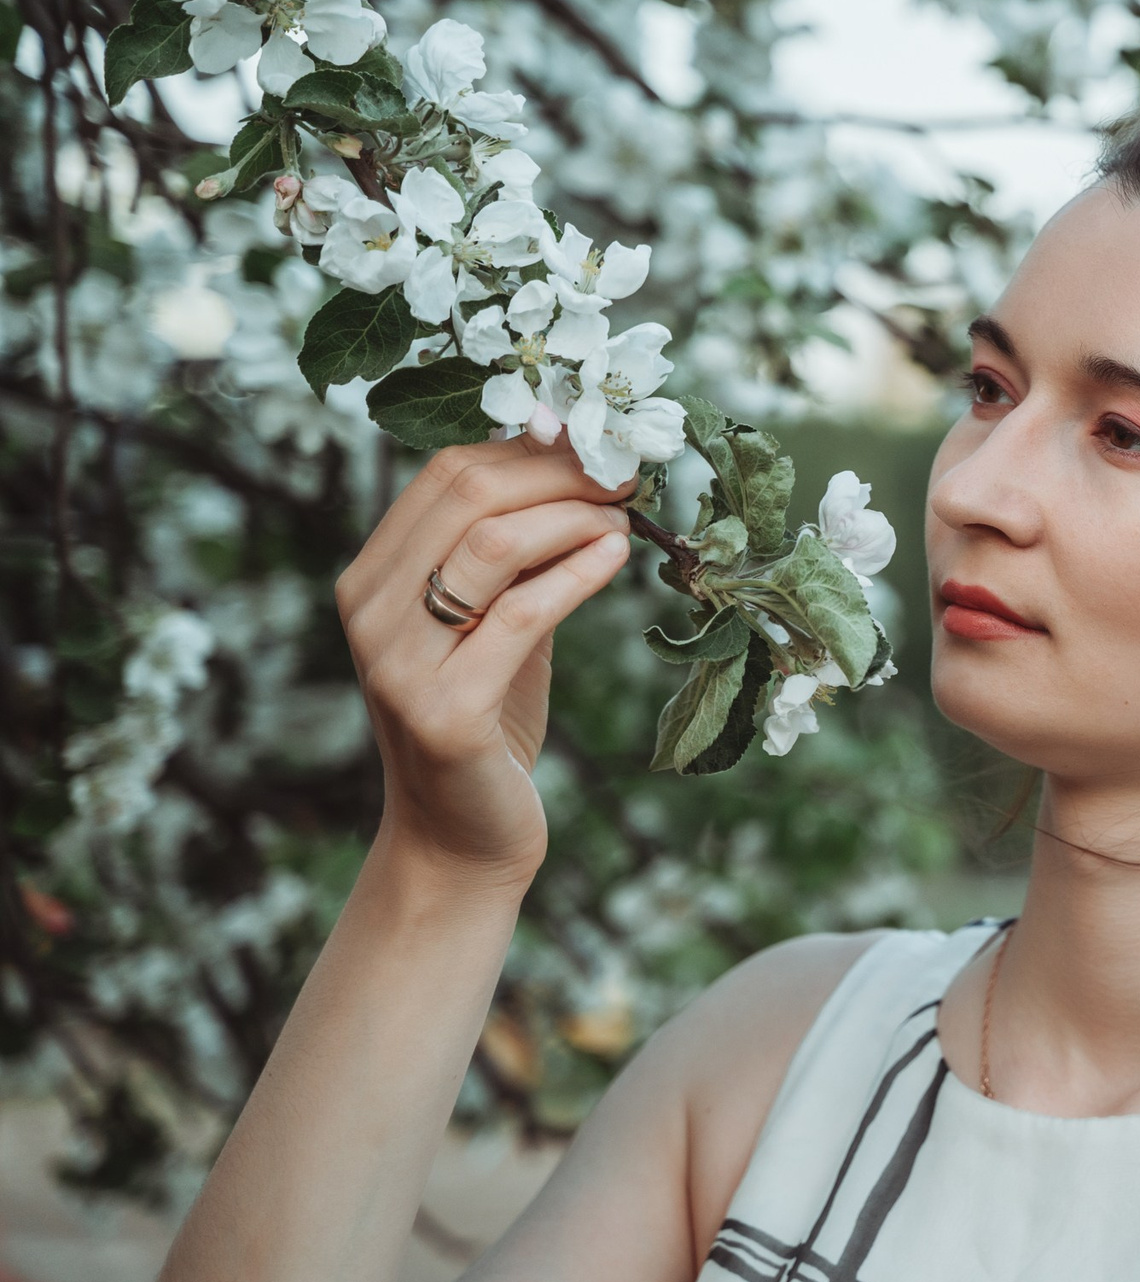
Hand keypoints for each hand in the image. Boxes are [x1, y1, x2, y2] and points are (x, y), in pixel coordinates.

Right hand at [334, 437, 633, 888]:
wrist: (463, 836)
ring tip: (628, 517)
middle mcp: (369, 611)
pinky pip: (520, 615)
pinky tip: (617, 556)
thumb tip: (586, 469)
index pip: (447, 473)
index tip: (600, 445)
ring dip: (574, 516)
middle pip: (469, 494)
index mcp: (371, 578)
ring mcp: (398, 662)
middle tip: (626, 474)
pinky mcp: (444, 710)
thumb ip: (520, 553)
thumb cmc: (491, 716)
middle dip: (560, 472)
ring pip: (490, 543)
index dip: (531, 448)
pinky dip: (578, 574)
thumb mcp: (497, 618)